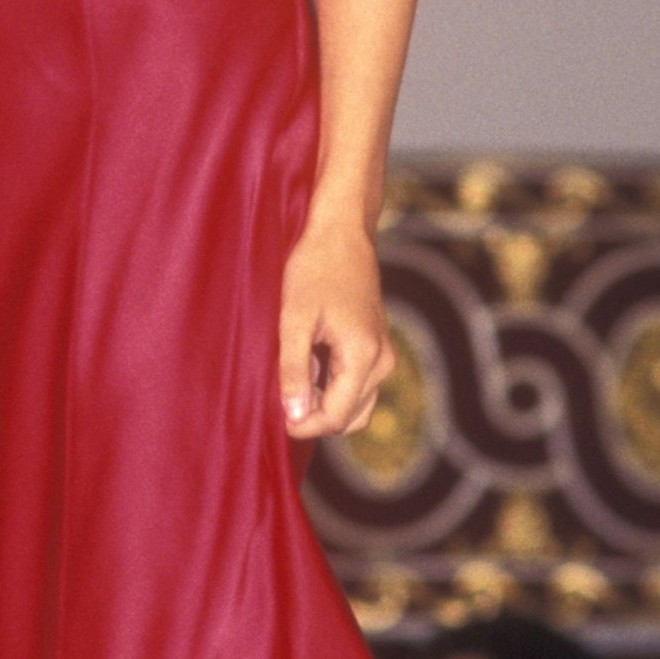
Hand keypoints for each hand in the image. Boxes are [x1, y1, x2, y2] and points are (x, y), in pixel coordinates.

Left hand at [278, 213, 393, 439]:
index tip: (275, 417)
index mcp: (364, 356)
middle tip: (280, 394)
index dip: (303, 425)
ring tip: (293, 376)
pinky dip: (332, 387)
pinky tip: (307, 363)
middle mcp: (383, 361)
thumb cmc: (314, 269)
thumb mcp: (294, 320)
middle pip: (349, 418)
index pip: (336, 417)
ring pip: (355, 405)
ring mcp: (384, 354)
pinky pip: (358, 385)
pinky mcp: (378, 347)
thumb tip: (295, 416)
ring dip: (323, 403)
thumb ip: (294, 370)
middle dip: (314, 416)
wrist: (342, 232)